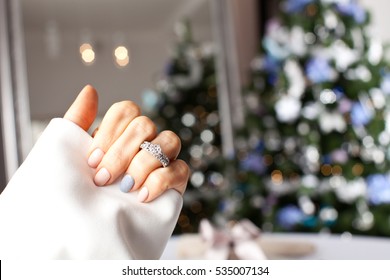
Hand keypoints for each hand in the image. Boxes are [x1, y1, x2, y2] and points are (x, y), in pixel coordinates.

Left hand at [63, 85, 188, 201]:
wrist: (89, 235)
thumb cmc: (78, 195)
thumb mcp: (70, 157)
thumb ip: (78, 122)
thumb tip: (90, 90)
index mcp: (120, 135)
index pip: (127, 110)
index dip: (111, 130)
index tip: (92, 159)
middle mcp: (143, 144)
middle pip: (145, 124)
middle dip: (121, 152)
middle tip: (103, 179)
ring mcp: (162, 161)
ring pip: (169, 140)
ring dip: (142, 164)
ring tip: (125, 188)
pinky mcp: (175, 183)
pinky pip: (181, 169)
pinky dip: (160, 181)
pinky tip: (141, 197)